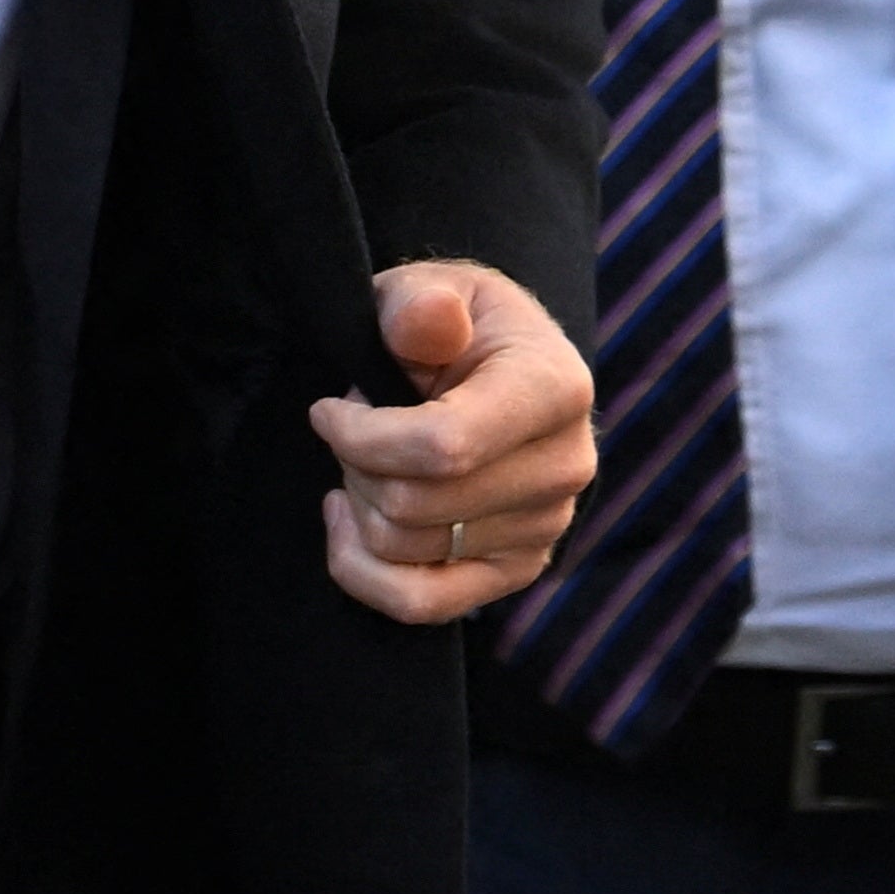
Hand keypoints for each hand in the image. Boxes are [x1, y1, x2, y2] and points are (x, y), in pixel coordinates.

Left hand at [308, 261, 596, 624]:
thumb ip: (419, 304)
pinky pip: (421, 604)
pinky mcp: (518, 569)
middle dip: (355, 463)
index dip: (361, 436)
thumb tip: (431, 320)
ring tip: (368, 458)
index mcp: (556, 389)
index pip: (444, 446)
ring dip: (359, 503)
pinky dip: (362, 571)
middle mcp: (567, 466)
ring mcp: (547, 526)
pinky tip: (348, 520)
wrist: (494, 364)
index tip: (327, 409)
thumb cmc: (449, 324)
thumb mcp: (427, 289)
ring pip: (404, 550)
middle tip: (353, 427)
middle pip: (414, 504)